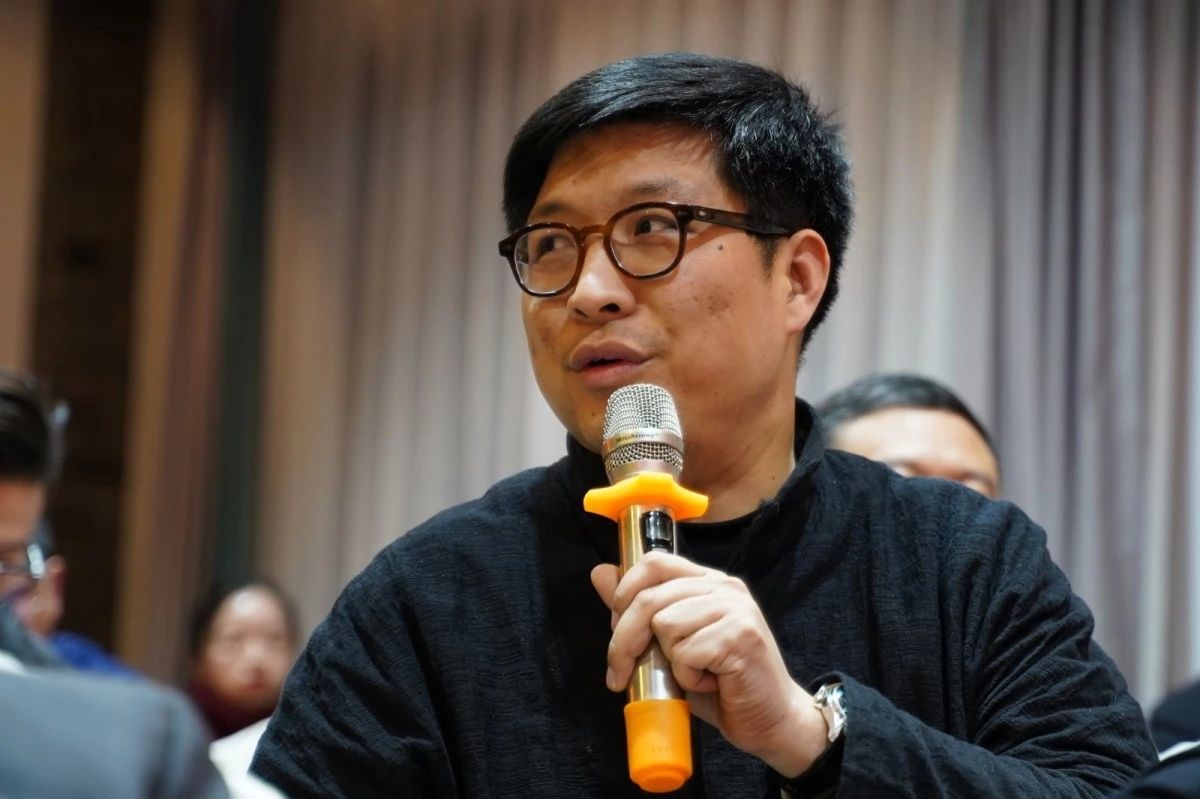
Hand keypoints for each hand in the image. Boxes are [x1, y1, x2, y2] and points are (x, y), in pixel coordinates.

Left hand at [591, 551, 828, 777]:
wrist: (773, 721)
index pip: (654, 562)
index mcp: (708, 582)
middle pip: (648, 598)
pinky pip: (685, 652)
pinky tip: (711, 682)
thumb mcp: (672, 646)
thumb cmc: (722, 685)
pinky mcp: (739, 636)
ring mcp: (734, 609)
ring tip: (695, 674)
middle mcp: (724, 588)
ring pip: (665, 624)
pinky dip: (688, 678)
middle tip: (620, 674)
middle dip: (624, 642)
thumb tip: (600, 573)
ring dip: (669, 662)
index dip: (624, 592)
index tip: (616, 628)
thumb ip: (639, 610)